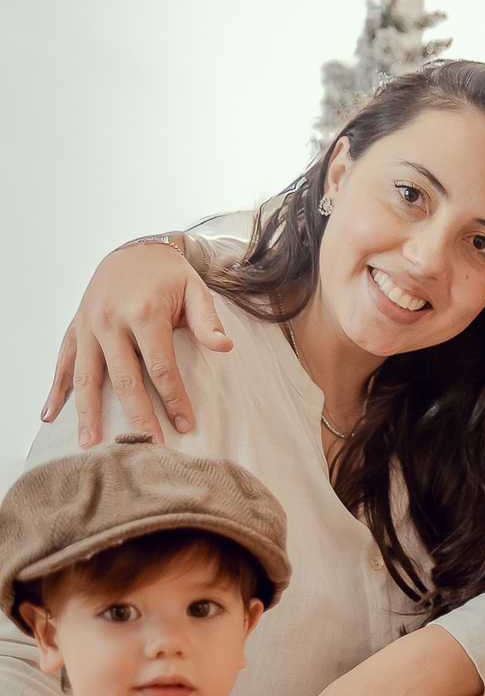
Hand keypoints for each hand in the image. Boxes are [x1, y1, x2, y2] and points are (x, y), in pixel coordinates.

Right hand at [42, 239, 233, 446]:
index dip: (174, 399)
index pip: (161, 368)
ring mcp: (89, 325)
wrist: (134, 249)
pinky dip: (56, 389)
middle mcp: (111, 321)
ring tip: (89, 443)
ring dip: (87, 412)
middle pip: (124, 380)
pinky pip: (64, 362)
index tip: (185, 425)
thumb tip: (224, 346)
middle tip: (146, 446)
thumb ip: (208, 320)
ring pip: (87, 377)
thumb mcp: (195, 289)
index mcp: (144, 314)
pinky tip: (49, 414)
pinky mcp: (76, 328)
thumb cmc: (169, 275)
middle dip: (137, 416)